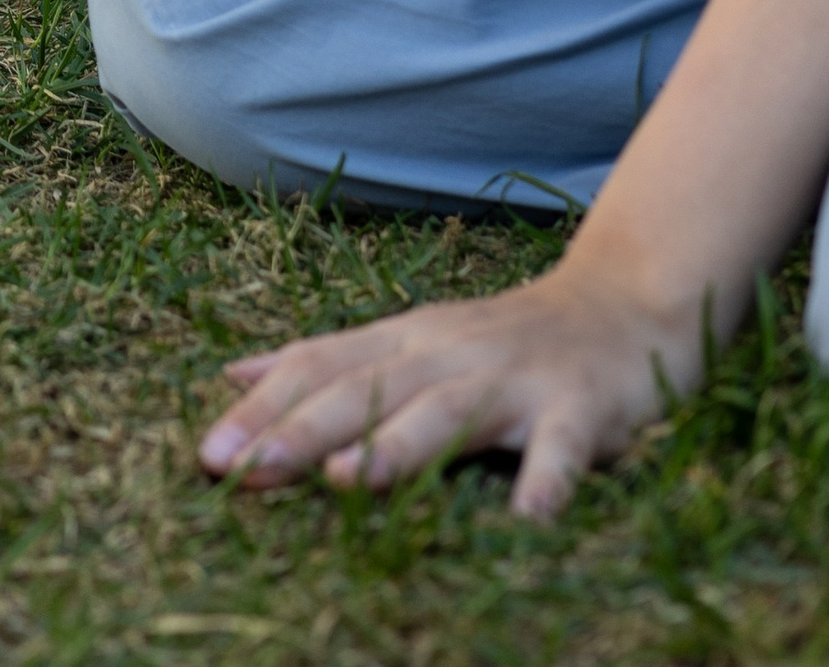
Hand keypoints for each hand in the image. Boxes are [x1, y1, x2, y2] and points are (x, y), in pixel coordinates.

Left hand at [200, 261, 704, 518]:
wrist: (621, 307)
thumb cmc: (499, 341)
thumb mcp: (407, 341)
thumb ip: (328, 360)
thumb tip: (233, 373)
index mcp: (401, 341)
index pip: (317, 368)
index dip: (260, 409)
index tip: (207, 455)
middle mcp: (447, 353)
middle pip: (365, 388)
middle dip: (301, 430)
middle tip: (243, 470)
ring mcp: (512, 378)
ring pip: (446, 411)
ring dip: (397, 445)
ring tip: (347, 481)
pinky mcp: (578, 408)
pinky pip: (561, 450)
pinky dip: (545, 484)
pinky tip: (528, 521)